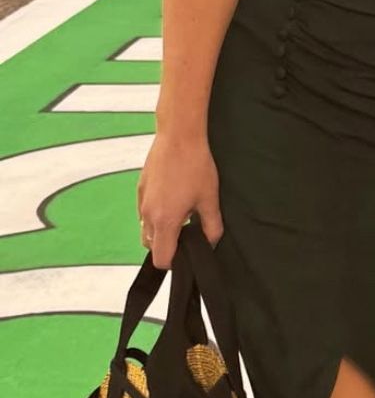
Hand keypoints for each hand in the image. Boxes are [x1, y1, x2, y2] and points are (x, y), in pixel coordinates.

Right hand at [137, 135, 222, 268]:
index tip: (187, 252)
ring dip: (160, 230)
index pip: (161, 258)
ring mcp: (141, 201)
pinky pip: (144, 212)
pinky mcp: (140, 189)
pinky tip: (173, 198)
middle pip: (150, 246)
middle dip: (166, 245)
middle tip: (187, 232)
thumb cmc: (195, 166)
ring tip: (181, 213)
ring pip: (145, 229)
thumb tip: (211, 243)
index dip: (174, 261)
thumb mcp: (209, 199)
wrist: (178, 136)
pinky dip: (155, 214)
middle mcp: (147, 214)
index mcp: (164, 221)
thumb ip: (211, 227)